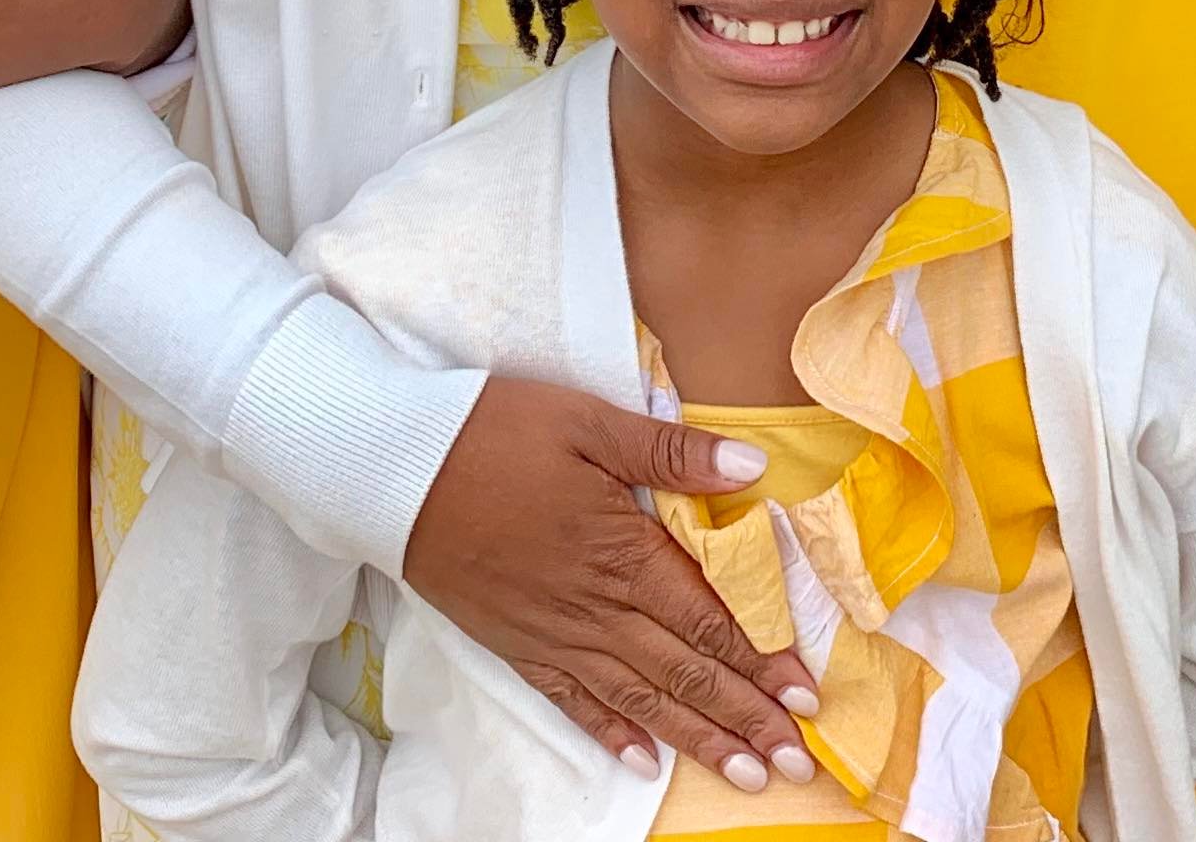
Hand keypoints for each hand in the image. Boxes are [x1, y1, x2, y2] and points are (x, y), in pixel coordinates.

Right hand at [400, 376, 817, 794]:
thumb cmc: (492, 432)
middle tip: (794, 762)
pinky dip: (611, 733)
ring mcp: (552, 633)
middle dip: (744, 718)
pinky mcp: (515, 644)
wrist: (390, 470)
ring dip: (696, 739)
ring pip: (639, 700)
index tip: (806, 698)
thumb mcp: (588, 421)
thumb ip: (671, 450)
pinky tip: (642, 761)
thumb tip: (753, 464)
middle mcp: (593, 606)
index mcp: (621, 550)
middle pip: (683, 673)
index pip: (707, 620)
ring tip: (743, 774)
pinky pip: (572, 701)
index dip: (761, 662)